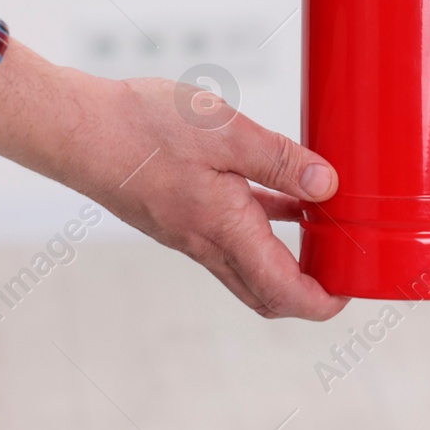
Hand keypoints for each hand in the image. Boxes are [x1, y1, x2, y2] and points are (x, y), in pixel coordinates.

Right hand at [0, 40, 346, 319]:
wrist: (76, 128)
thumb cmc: (143, 128)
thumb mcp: (225, 133)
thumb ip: (279, 160)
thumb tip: (328, 184)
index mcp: (224, 231)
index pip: (284, 292)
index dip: (324, 301)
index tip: (353, 290)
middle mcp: (207, 243)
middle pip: (267, 292)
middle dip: (310, 291)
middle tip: (344, 266)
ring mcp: (190, 231)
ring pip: (249, 265)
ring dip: (288, 258)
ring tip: (326, 230)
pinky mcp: (179, 213)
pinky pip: (231, 234)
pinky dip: (264, 225)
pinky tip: (281, 195)